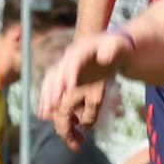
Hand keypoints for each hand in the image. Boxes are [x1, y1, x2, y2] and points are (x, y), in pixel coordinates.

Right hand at [38, 31, 132, 148]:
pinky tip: (45, 114)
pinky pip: (52, 89)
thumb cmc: (116, 51)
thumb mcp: (118, 48)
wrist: (112, 51)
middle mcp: (68, 59)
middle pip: (56, 73)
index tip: (70, 88)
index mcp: (82, 50)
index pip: (73, 62)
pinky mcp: (64, 78)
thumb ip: (112, 51)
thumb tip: (104, 56)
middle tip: (53, 106)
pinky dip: (47, 101)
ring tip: (46, 114)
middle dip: (54, 90)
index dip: (70, 75)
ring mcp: (64, 68)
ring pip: (50, 82)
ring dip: (47, 98)